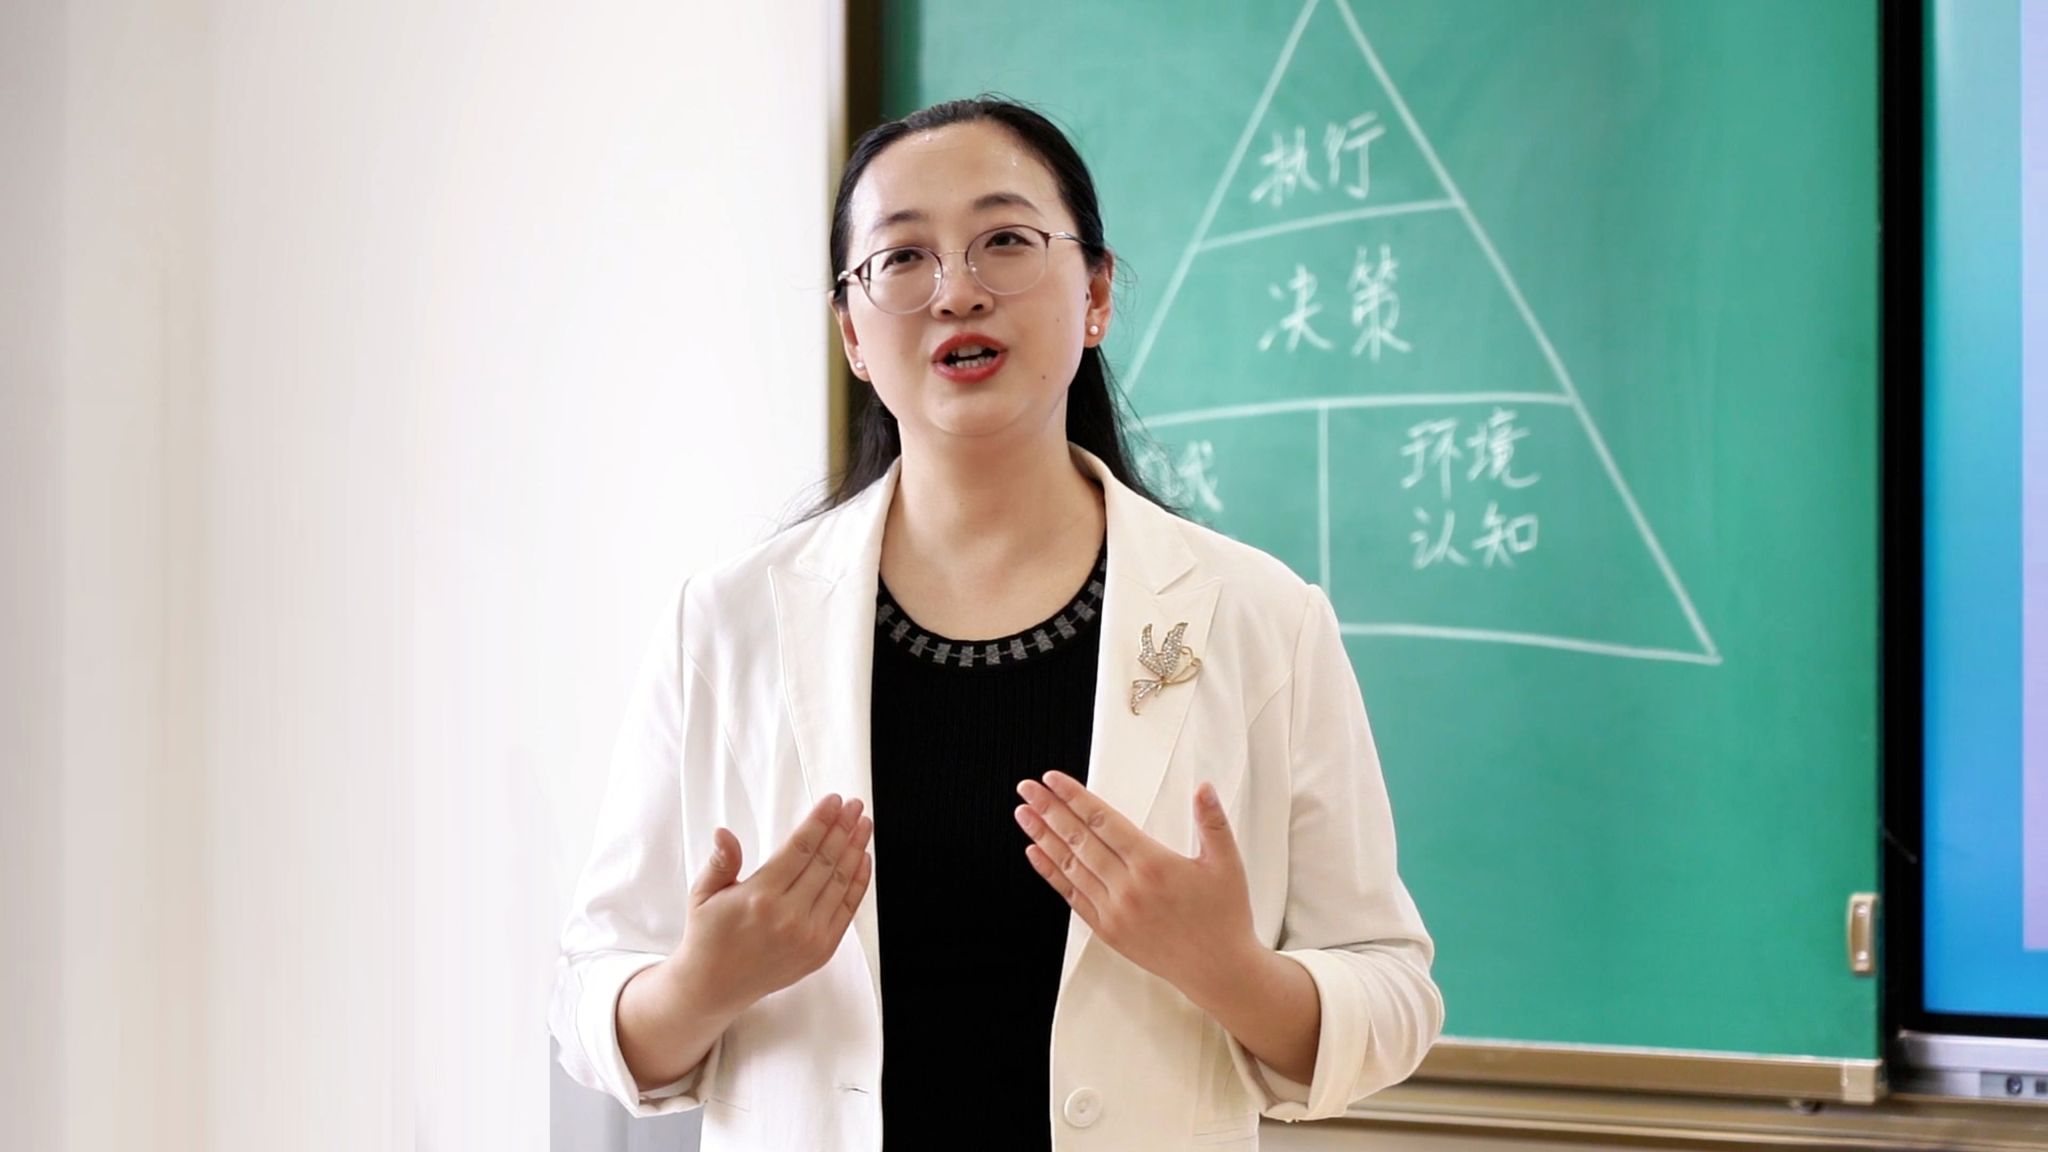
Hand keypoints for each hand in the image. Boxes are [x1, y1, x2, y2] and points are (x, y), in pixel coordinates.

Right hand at [671, 793, 873, 1013]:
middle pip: (826, 861)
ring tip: (864, 825)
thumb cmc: (709, 936)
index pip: (800, 848)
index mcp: (759, 897)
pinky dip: (859, 882)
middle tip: (854, 805)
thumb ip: (721, 862)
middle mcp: (788, 917)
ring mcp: (809, 936)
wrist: (716, 986)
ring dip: (856, 849)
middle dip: (843, 828)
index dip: (820, 821)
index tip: (833, 801)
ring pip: (841, 882)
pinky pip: (847, 910)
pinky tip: (863, 859)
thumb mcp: (704, 895)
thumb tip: (724, 833)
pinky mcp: (821, 951)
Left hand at [1014, 771, 1257, 997]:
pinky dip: (1051, 873)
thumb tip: (1203, 788)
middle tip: (1027, 788)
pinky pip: (1072, 896)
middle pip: (1079, 839)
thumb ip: (1212, 822)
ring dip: (1043, 836)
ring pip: (1070, 866)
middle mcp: (1128, 887)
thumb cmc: (1224, 917)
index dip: (1075, 797)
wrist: (1218, 971)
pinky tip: (1035, 854)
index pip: (1103, 821)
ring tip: (1024, 814)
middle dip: (1049, 810)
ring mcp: (1114, 911)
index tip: (1053, 779)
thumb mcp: (1227, 864)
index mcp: (1154, 864)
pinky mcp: (1108, 930)